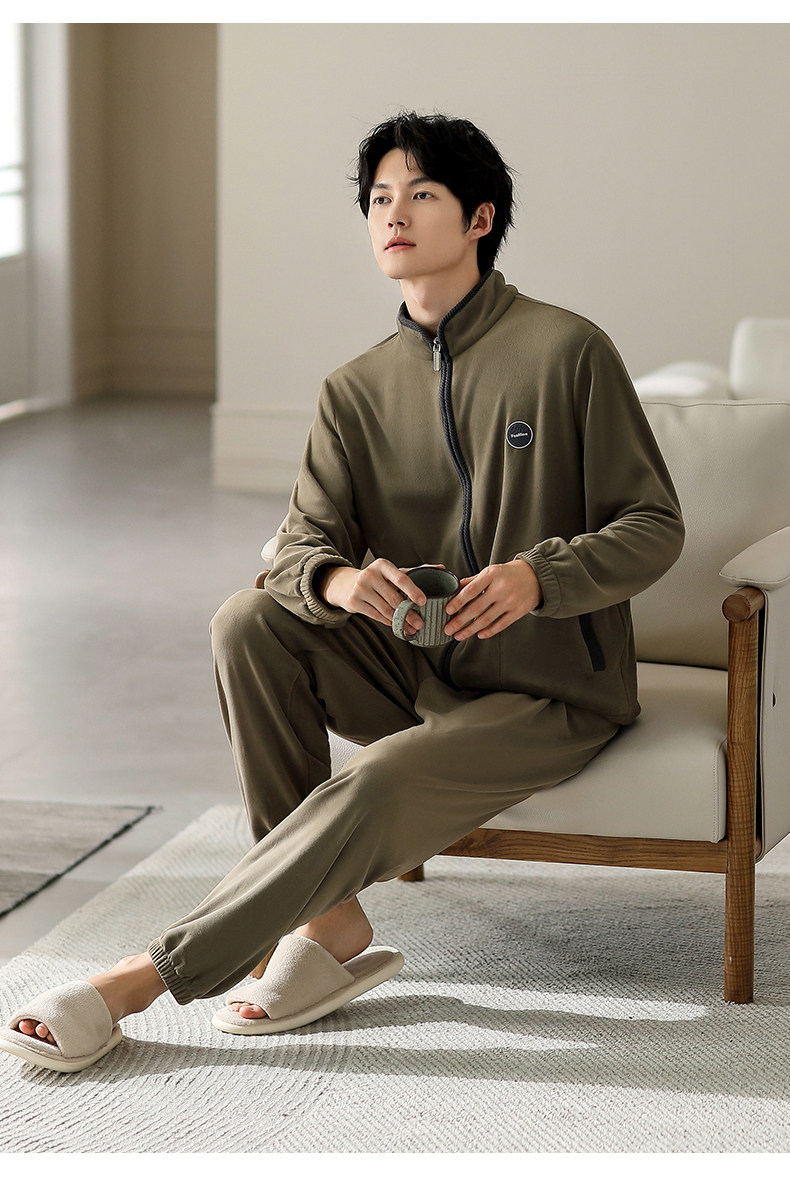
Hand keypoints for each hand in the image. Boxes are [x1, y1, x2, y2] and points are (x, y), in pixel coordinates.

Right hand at [318, 559, 442, 636]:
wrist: (346, 584)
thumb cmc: (377, 578)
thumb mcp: (393, 572)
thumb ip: (416, 571)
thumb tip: (442, 568)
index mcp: (382, 564)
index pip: (401, 578)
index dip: (413, 590)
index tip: (423, 602)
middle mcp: (370, 574)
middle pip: (394, 597)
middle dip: (409, 612)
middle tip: (421, 623)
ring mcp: (360, 588)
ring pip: (385, 609)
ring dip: (400, 621)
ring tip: (411, 628)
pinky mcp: (354, 601)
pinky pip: (376, 615)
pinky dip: (388, 622)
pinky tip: (397, 626)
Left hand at [444, 560, 541, 640]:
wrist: (536, 576)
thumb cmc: (510, 573)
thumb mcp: (491, 571)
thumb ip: (473, 581)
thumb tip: (455, 588)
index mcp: (492, 575)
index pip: (471, 590)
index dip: (458, 601)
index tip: (448, 610)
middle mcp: (501, 588)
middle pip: (476, 608)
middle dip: (460, 620)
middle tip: (448, 628)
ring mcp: (510, 601)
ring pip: (486, 619)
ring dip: (470, 629)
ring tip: (459, 635)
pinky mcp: (518, 611)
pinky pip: (501, 624)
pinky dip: (489, 631)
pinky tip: (479, 634)